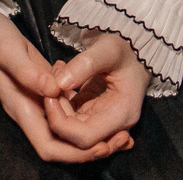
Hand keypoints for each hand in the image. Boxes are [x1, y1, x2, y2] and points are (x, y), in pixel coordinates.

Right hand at [0, 0, 131, 162]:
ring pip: (65, 131)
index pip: (48, 147)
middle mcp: (29, 110)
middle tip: (123, 140)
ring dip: (92, 136)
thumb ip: (28, 71)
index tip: (102, 145)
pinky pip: (66, 112)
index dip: (75, 152)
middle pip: (61, 146)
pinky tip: (105, 107)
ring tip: (122, 131)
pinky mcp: (41, 89)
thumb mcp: (7, 49)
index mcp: (21, 106)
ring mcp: (35, 101)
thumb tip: (53, 90)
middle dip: (90, 150)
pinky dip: (85, 115)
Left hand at [46, 31, 149, 150]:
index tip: (49, 97)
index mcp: (122, 114)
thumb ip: (84, 65)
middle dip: (57, 116)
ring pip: (72, 129)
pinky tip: (59, 80)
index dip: (62, 124)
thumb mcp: (107, 49)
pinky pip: (74, 117)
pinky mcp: (96, 111)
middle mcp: (115, 124)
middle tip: (48, 88)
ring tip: (54, 77)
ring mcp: (105, 119)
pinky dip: (62, 103)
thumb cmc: (125, 46)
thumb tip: (59, 83)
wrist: (133, 44)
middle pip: (77, 138)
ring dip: (57, 108)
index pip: (86, 137)